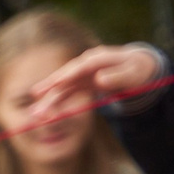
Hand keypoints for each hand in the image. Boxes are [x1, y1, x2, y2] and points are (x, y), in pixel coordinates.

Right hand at [26, 44, 161, 117]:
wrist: (137, 68)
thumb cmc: (137, 70)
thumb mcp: (134, 73)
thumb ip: (119, 76)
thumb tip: (100, 79)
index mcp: (98, 58)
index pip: (80, 67)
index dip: (67, 75)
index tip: (55, 85)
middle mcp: (85, 65)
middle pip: (65, 77)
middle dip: (50, 89)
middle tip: (35, 98)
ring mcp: (81, 75)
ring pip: (62, 88)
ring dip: (49, 101)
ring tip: (36, 115)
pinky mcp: (80, 84)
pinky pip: (65, 94)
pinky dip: (55, 104)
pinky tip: (45, 114)